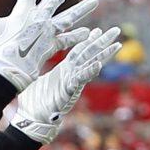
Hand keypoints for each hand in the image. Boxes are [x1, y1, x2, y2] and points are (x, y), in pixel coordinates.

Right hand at [0, 0, 98, 91]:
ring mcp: (47, 33)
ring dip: (83, 9)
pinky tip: (87, 33)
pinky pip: (67, 41)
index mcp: (23, 12)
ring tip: (95, 1)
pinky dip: (76, 37)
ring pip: (69, 18)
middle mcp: (39, 19)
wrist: (5, 73)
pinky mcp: (51, 47)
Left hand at [11, 26, 121, 143]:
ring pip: (90, 65)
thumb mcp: (39, 80)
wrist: (32, 119)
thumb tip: (34, 64)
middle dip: (102, 42)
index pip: (79, 51)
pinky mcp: (68, 92)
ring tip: (117, 45)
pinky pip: (80, 80)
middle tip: (116, 30)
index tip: (98, 30)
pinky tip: (98, 65)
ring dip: (103, 55)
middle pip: (89, 54)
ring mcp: (71, 82)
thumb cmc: (34, 102)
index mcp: (64, 70)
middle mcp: (70, 74)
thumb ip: (42, 71)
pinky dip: (88, 72)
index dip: (87, 40)